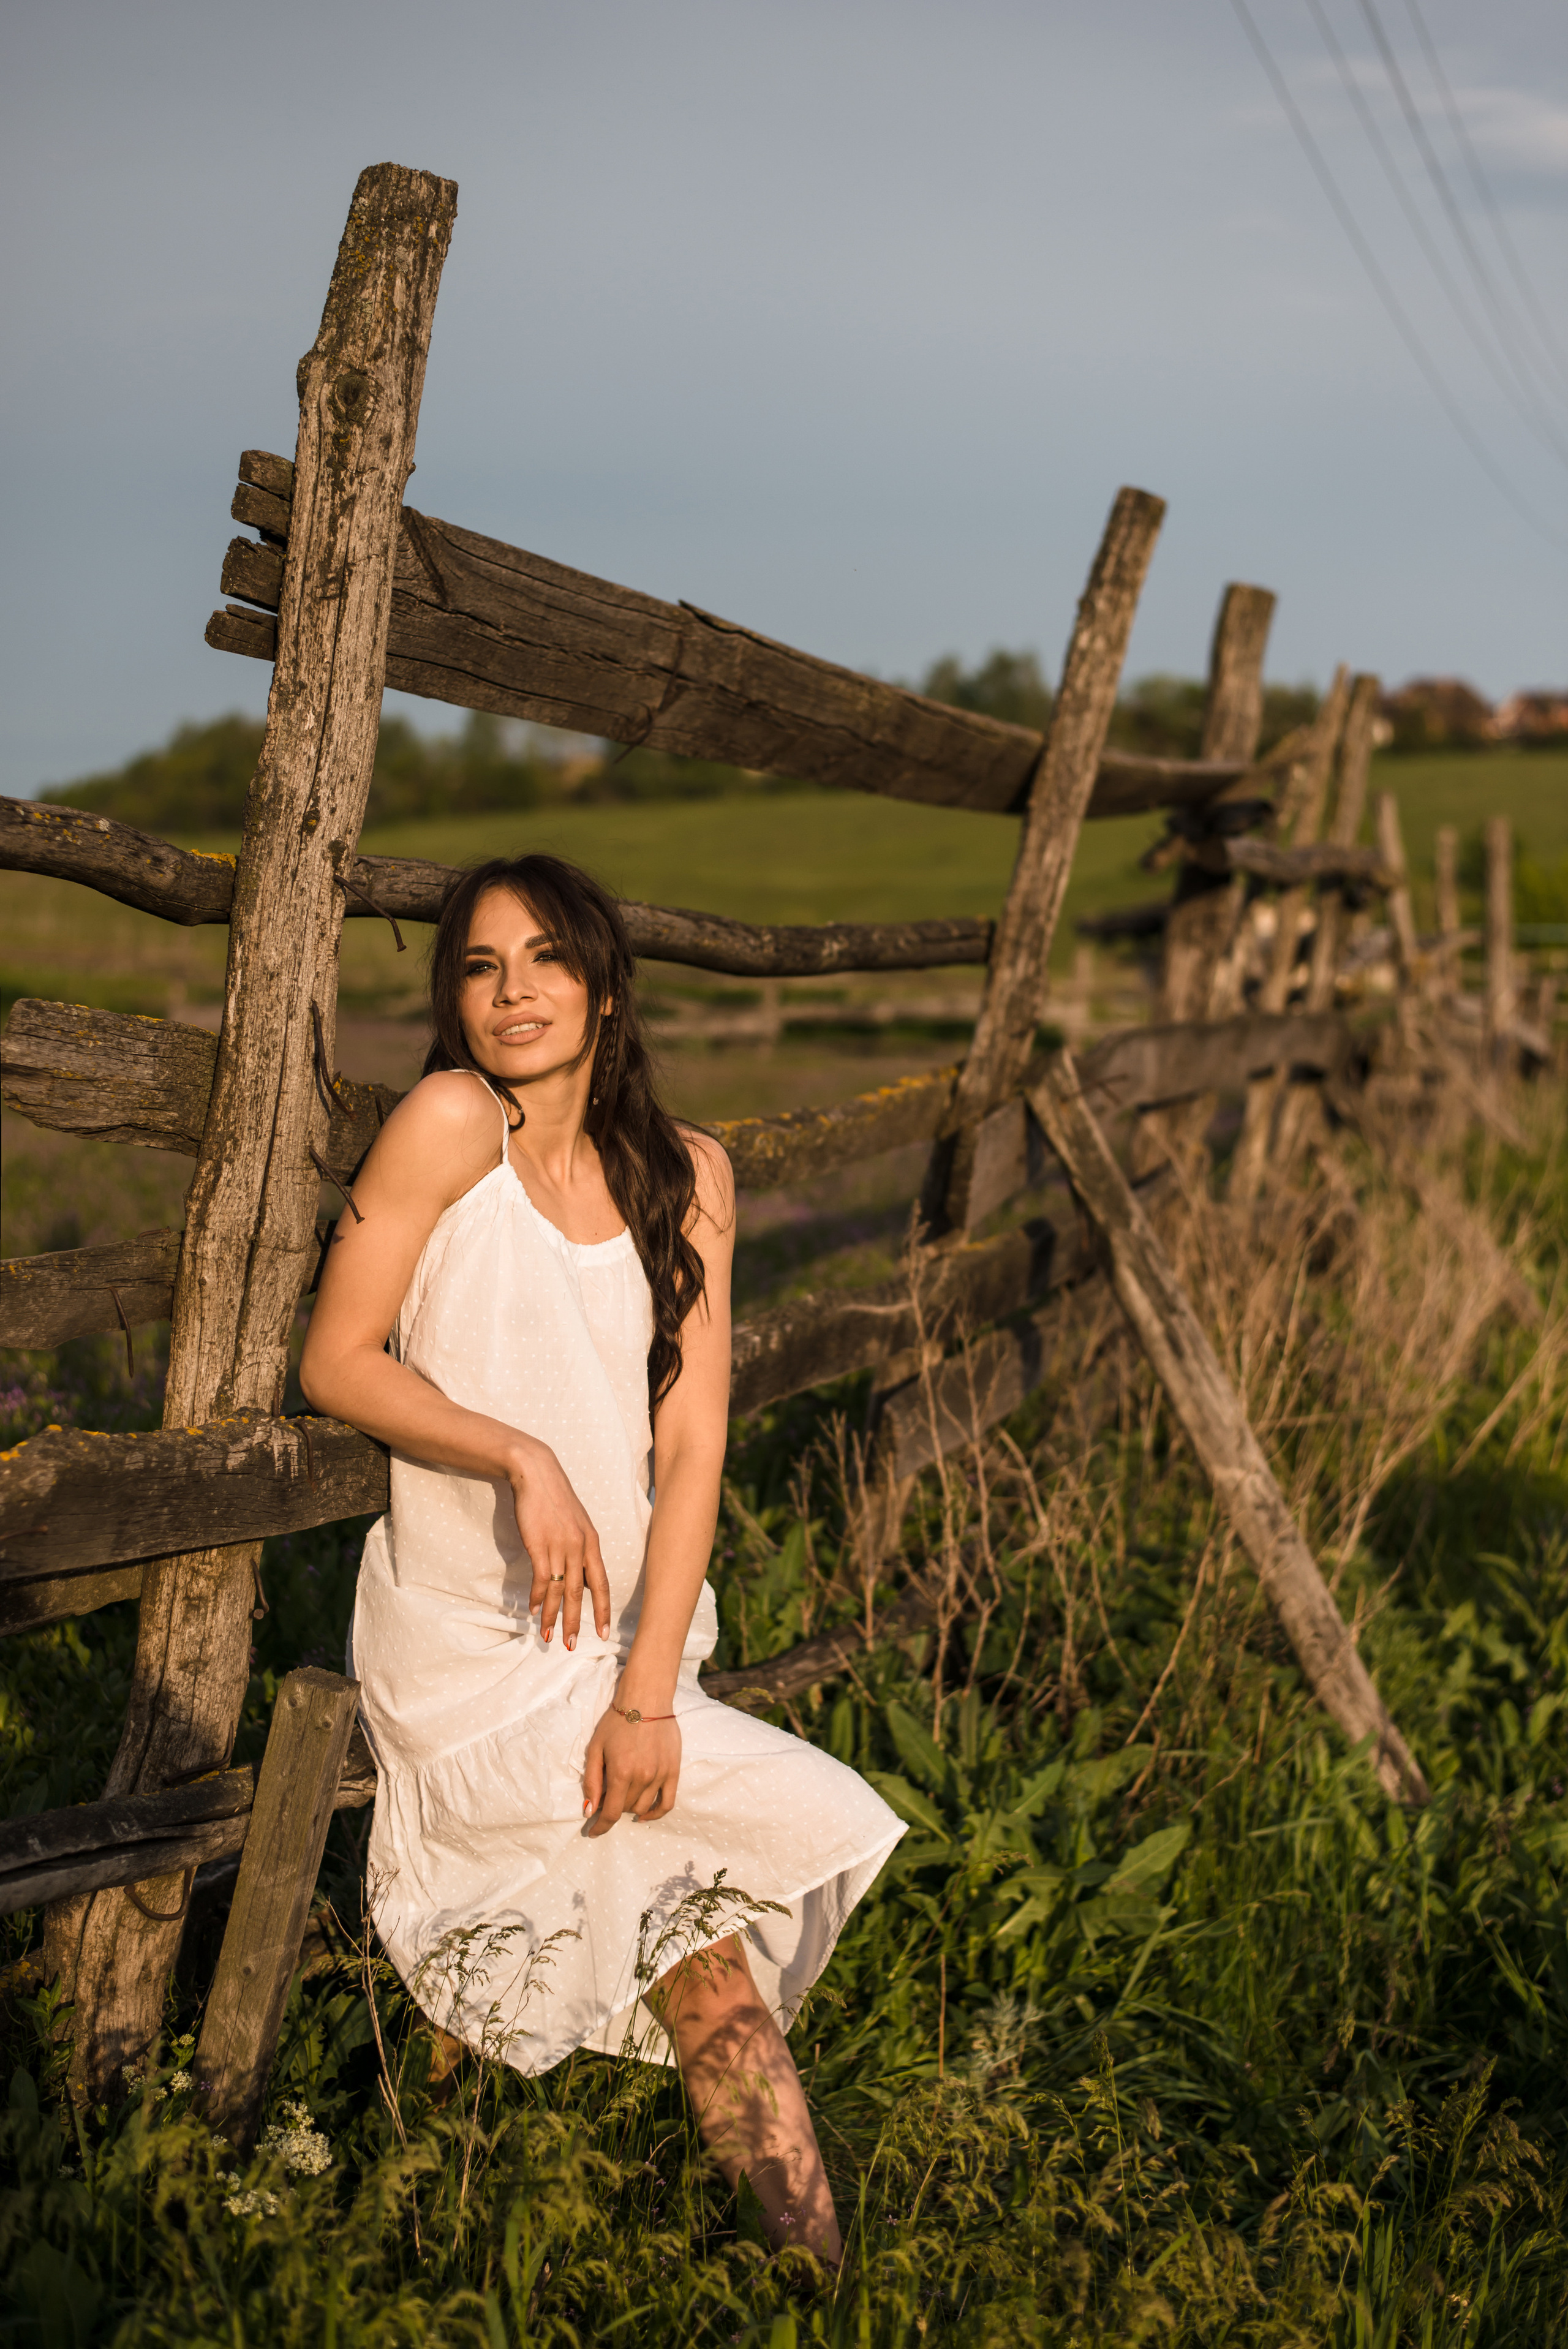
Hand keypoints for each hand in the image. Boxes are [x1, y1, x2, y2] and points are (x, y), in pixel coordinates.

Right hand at [507, 1438, 610, 1647]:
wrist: (537, 1474)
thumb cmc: (555, 1499)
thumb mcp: (576, 1523)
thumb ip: (581, 1549)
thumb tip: (581, 1575)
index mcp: (592, 1543)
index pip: (602, 1583)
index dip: (603, 1609)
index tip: (604, 1632)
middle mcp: (580, 1547)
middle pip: (581, 1593)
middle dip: (577, 1622)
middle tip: (574, 1646)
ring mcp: (560, 1546)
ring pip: (560, 1591)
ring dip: (554, 1617)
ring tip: (550, 1638)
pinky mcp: (539, 1545)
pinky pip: (541, 1579)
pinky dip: (538, 1598)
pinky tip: (534, 1611)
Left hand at [582, 1705, 680, 1833]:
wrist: (647, 1699)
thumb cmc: (616, 1722)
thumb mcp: (595, 1748)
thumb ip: (591, 1781)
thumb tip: (589, 1809)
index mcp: (620, 1772)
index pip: (610, 1813)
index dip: (600, 1827)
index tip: (593, 1832)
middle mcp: (642, 1777)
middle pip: (625, 1808)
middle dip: (612, 1806)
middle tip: (607, 1793)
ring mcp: (660, 1775)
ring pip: (643, 1807)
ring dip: (630, 1805)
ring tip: (623, 1791)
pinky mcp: (673, 1771)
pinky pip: (667, 1802)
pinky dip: (656, 1813)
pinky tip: (645, 1814)